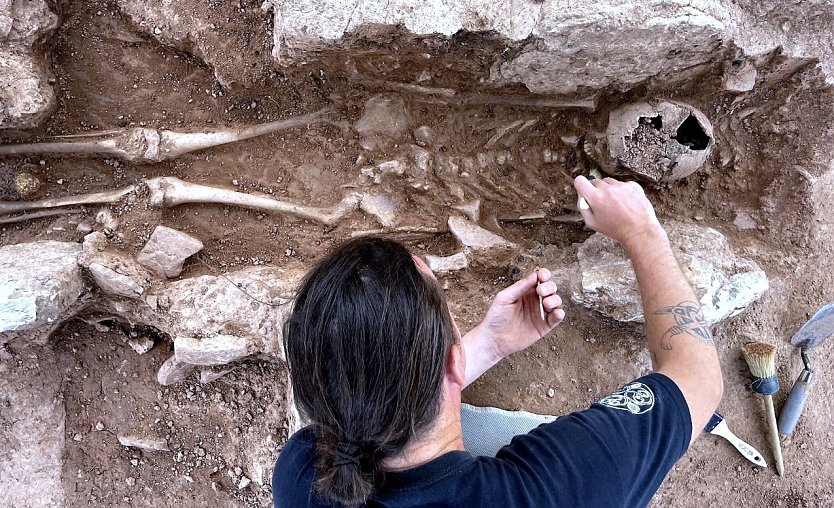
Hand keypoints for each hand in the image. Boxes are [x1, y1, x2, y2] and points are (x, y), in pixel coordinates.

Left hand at [462, 268, 564, 385]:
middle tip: (541, 291)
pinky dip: (559, 314)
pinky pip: (556, 318)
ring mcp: (540, 313)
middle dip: (549, 287)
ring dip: (555, 299)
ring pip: (556, 301)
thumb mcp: (504, 298)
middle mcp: (534, 300)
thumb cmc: (496, 317)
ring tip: (546, 304)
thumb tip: (535, 275)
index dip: (544, 275)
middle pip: (550, 288)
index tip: (542, 276)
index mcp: (525, 291)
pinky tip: (556, 312)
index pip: (539, 279)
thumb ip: (519, 287)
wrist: (494, 339)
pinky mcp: (543, 326)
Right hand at [574, 176, 665, 249]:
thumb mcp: (592, 223)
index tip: (584, 190)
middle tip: (603, 204)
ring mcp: (622, 186)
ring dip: (609, 190)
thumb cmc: (616, 229)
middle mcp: (608, 189)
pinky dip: (622, 191)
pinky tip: (625, 202)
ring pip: (609, 182)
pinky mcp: (633, 186)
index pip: (580, 180)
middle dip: (596, 191)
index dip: (580, 185)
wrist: (639, 230)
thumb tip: (581, 195)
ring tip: (615, 204)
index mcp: (596, 198)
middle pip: (595, 181)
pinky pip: (622, 184)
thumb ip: (582, 207)